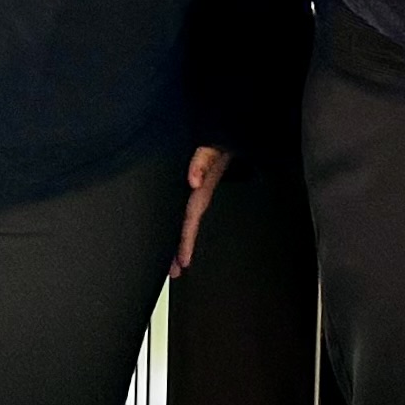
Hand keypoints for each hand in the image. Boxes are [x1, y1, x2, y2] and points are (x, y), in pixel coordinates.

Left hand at [173, 145, 231, 275]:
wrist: (228, 132)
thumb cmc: (219, 140)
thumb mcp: (211, 147)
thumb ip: (203, 160)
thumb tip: (194, 180)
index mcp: (201, 188)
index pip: (191, 219)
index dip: (186, 240)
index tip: (184, 261)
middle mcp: (200, 192)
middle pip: (190, 226)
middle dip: (183, 249)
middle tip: (175, 272)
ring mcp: (199, 190)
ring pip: (189, 220)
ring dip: (183, 240)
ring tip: (176, 262)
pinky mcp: (197, 185)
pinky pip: (189, 211)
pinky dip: (184, 224)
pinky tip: (179, 232)